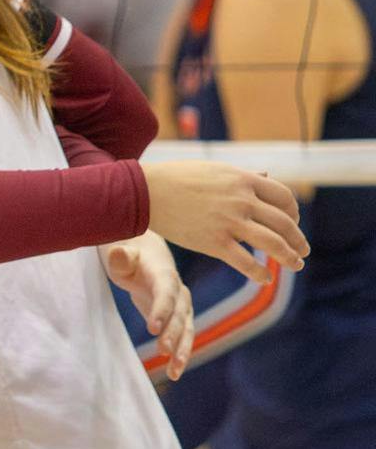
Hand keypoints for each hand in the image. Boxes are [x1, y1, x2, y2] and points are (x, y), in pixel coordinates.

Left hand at [103, 232, 194, 379]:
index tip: (152, 328)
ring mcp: (182, 307)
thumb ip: (121, 257)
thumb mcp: (120, 253)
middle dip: (172, 333)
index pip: (165, 293)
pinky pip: (182, 338)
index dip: (161, 310)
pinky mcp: (178, 319)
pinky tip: (173, 374)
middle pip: (179, 315)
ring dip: (182, 350)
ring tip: (175, 372)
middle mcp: (179, 292)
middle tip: (162, 350)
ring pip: (186, 330)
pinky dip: (179, 355)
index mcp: (164, 274)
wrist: (148, 255)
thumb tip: (119, 255)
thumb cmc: (129, 256)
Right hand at [143, 161, 306, 282]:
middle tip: (302, 250)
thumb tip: (267, 175)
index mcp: (244, 180)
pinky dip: (259, 273)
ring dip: (289, 257)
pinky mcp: (212, 242)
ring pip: (272, 243)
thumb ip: (244, 176)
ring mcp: (228, 222)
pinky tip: (265, 279)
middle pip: (284, 223)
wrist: (145, 191)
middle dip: (297, 239)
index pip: (284, 198)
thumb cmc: (177, 177)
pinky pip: (244, 262)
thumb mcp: (216, 169)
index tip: (292, 222)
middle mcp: (242, 201)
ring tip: (295, 265)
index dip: (293, 212)